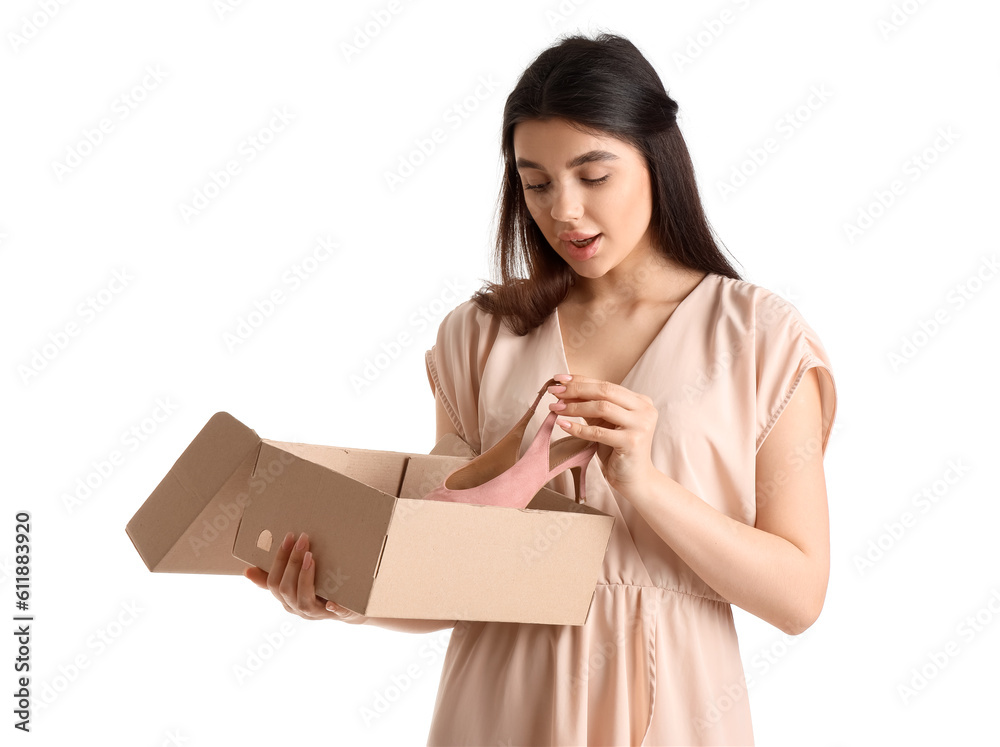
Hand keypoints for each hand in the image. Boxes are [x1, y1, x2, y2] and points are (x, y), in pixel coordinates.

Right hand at [243, 531, 365, 623]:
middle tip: (303, 539)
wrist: (349, 610)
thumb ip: (275, 577)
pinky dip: (333, 607)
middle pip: (286, 588)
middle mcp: (297, 608)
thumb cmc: (318, 591)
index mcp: (286, 598)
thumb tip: (247, 571)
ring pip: (303, 600)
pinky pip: (334, 613)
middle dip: (292, 562)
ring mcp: (316, 613)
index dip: (279, 560)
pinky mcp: (338, 615)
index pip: (273, 582)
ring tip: (311, 557)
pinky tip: (332, 601)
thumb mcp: (295, 582)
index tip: (288, 537)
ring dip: (305, 577)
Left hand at [548, 374, 658, 496]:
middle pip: (605, 391)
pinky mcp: (632, 442)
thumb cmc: (617, 450)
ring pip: (602, 407)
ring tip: (555, 408)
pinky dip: (578, 428)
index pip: (606, 384)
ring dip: (574, 407)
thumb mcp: (604, 423)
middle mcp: (645, 409)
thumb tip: (563, 389)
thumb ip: (590, 406)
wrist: (634, 479)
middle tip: (554, 391)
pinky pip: (599, 432)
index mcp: (640, 401)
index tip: (559, 379)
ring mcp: (641, 425)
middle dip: (576, 389)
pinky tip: (562, 424)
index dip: (581, 380)